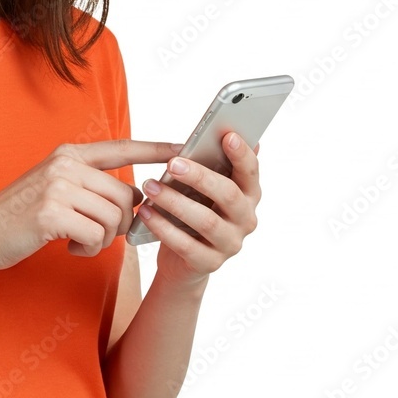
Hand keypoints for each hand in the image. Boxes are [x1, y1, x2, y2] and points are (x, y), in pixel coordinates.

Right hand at [0, 139, 182, 280]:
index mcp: (68, 153)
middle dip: (122, 222)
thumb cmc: (23, 217)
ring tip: (78, 240)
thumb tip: (136, 195)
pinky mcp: (52, 213)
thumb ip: (92, 185)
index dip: (156, 149)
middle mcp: (64, 164)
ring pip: (114, 217)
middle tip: (98, 234)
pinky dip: (89, 249)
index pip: (122, 147)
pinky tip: (69, 248)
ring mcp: (57, 186)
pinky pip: (96, 235)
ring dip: (103, 238)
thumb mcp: (57, 189)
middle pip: (125, 195)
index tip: (184, 148)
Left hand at [136, 132, 261, 287]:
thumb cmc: (193, 211)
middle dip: (200, 176)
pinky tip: (146, 212)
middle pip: (228, 194)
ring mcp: (230, 244)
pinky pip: (185, 245)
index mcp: (247, 196)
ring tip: (149, 185)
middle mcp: (245, 220)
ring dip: (175, 201)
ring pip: (206, 220)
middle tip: (172, 162)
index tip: (227, 136)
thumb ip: (210, 166)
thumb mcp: (202, 189)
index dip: (242, 155)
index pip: (251, 173)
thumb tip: (218, 133)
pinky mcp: (209, 263)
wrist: (183, 260)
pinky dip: (163, 227)